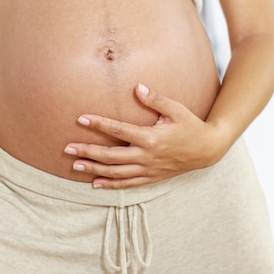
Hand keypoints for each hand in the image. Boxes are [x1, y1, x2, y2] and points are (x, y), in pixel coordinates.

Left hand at [64, 84, 226, 188]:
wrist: (207, 150)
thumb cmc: (191, 126)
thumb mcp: (176, 109)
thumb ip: (156, 100)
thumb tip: (137, 88)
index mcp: (151, 138)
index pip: (119, 130)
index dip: (99, 124)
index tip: (81, 119)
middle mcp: (147, 156)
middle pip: (111, 156)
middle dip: (88, 152)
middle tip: (67, 148)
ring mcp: (148, 169)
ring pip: (116, 172)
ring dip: (94, 169)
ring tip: (75, 166)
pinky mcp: (152, 178)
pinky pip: (128, 184)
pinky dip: (111, 185)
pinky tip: (95, 184)